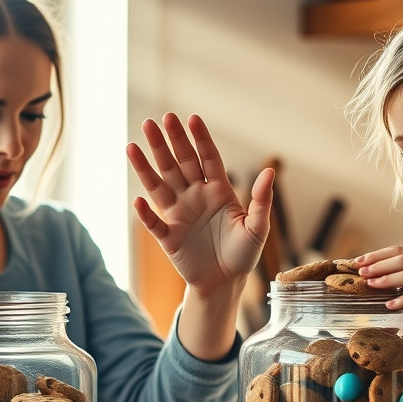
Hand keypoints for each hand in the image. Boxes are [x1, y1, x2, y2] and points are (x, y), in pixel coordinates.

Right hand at [127, 113, 273, 294]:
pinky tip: (137, 200)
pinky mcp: (168, 237)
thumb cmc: (243, 253)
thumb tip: (269, 172)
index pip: (207, 158)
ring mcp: (179, 215)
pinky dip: (145, 214)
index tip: (191, 118)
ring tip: (133, 145)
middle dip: (168, 142)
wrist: (225, 283)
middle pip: (178, 164)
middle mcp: (195, 196)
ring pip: (159, 186)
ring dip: (146, 167)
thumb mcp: (257, 227)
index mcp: (218, 190)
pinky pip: (155, 223)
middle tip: (157, 120)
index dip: (199, 139)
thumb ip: (261, 200)